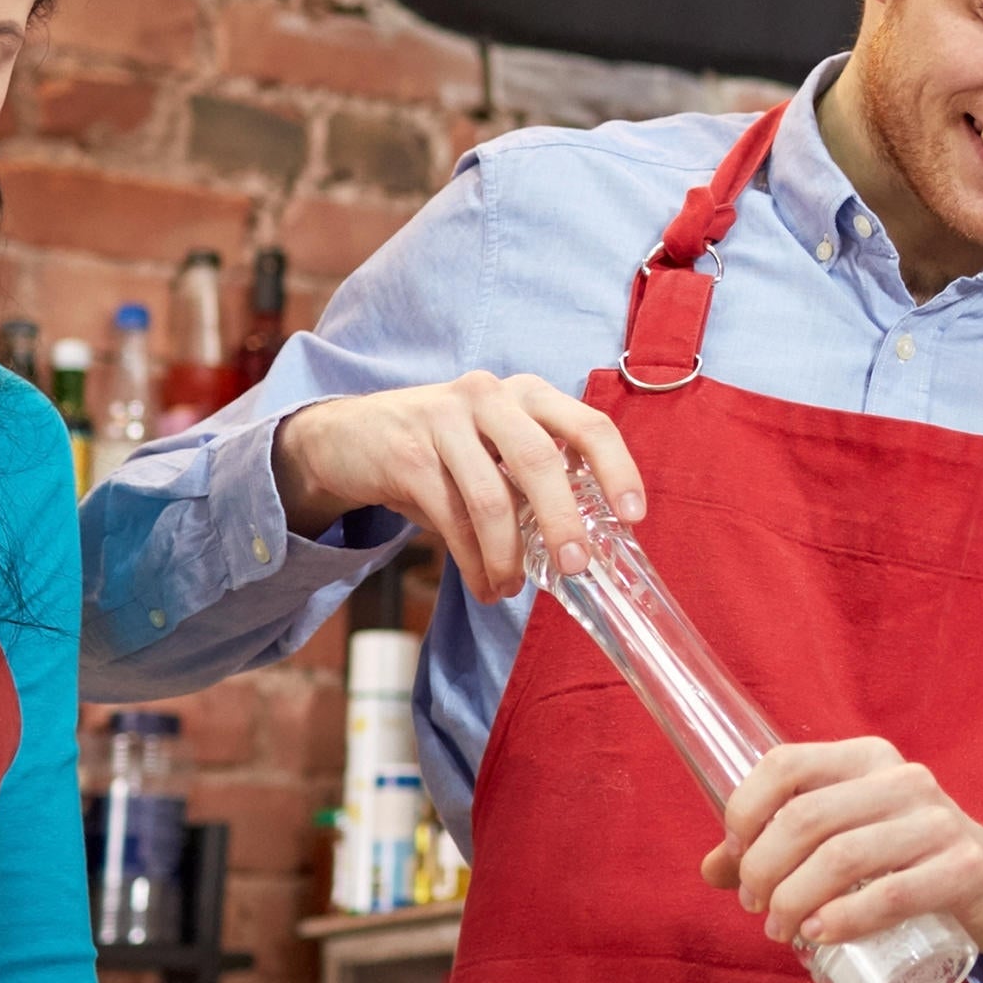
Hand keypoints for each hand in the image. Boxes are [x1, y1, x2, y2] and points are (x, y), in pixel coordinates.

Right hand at [269, 372, 644, 599]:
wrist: (349, 436)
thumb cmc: (442, 449)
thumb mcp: (496, 448)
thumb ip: (537, 480)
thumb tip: (585, 544)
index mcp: (528, 394)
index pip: (589, 424)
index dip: (618, 469)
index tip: (633, 516)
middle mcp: (490, 396)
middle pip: (540, 461)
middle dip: (563, 522)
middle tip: (576, 567)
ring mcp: (445, 420)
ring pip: (491, 498)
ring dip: (507, 555)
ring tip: (511, 588)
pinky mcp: (408, 454)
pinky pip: (451, 518)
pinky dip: (472, 561)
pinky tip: (483, 585)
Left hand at [709, 737, 982, 964]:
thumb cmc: (908, 861)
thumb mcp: (846, 840)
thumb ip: (779, 848)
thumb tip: (712, 868)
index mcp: (866, 759)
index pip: (785, 764)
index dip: (745, 811)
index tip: (735, 857)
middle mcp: (902, 778)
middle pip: (806, 817)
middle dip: (763, 869)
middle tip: (757, 908)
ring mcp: (937, 821)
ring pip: (842, 856)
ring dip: (795, 901)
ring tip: (782, 931)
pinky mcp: (964, 867)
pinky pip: (892, 893)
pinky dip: (846, 918)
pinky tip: (820, 935)